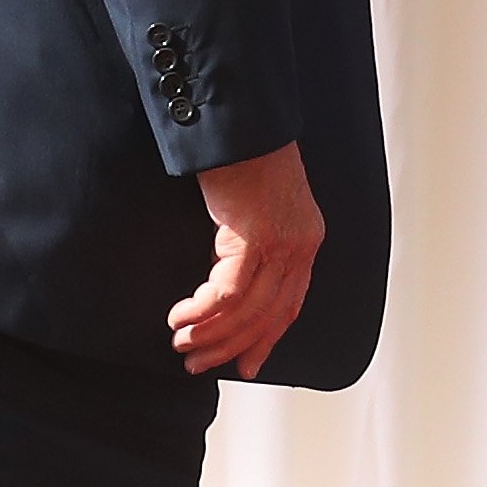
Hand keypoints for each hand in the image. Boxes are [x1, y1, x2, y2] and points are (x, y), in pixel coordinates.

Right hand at [170, 141, 322, 376]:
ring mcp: (281, 243)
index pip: (289, 306)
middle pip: (268, 316)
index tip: (245, 365)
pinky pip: (228, 293)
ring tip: (181, 345)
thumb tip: (223, 277)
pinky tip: (181, 317)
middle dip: (230, 346)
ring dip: (210, 335)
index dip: (265, 340)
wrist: (242, 121)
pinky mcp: (255, 237)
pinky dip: (202, 311)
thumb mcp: (256, 208)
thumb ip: (249, 244)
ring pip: (247, 311)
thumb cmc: (243, 156)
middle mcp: (300, 246)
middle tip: (197, 363)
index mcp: (305, 241)